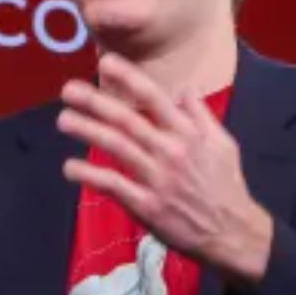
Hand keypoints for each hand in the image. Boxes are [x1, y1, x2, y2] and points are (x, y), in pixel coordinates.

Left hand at [58, 54, 275, 287]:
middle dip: (96, 102)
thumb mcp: (223, 144)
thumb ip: (200, 115)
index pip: (154, 98)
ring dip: (87, 130)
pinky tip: (69, 167)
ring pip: (116, 147)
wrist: (232, 232)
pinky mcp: (146, 206)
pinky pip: (113, 185)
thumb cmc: (226, 186)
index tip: (105, 62)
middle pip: (127, 120)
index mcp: (188, 134)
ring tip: (64, 119)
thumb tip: (184, 89)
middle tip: (68, 89)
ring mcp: (157, 179)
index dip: (128, 78)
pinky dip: (89, 175)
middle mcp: (170, 151)